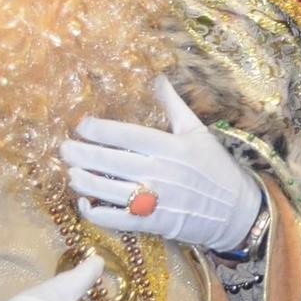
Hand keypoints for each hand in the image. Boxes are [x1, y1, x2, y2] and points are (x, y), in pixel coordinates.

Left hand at [63, 76, 263, 253]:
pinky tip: (85, 205)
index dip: (99, 129)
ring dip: (84, 182)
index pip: (128, 135)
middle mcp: (161, 172)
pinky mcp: (153, 223)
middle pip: (111, 162)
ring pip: (109, 191)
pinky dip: (96, 214)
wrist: (236, 211)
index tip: (82, 125)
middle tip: (64, 148)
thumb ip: (173, 106)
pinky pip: (117, 220)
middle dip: (81, 154)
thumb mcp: (199, 131)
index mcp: (172, 146)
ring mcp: (156, 200)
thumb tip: (157, 77)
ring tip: (71, 173)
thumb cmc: (216, 168)